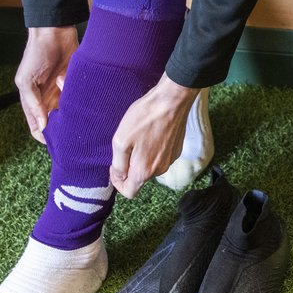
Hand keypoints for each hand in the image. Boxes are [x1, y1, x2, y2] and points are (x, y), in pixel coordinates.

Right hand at [15, 26, 78, 142]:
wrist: (55, 32)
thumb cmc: (36, 54)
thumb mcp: (27, 79)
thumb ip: (33, 103)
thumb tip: (42, 125)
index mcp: (33, 101)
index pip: (37, 126)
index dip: (44, 136)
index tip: (55, 143)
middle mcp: (48, 99)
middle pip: (55, 123)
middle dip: (63, 129)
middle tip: (74, 135)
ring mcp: (63, 92)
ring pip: (69, 113)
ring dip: (74, 116)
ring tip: (82, 120)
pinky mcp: (75, 85)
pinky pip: (80, 100)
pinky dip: (83, 104)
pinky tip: (88, 106)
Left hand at [110, 73, 197, 198]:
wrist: (172, 101)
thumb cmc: (144, 118)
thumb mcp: (121, 140)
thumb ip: (118, 164)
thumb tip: (120, 175)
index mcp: (144, 171)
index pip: (129, 192)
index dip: (118, 182)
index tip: (115, 165)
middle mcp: (160, 170)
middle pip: (140, 178)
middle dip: (130, 167)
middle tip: (126, 146)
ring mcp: (170, 160)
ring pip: (151, 167)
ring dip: (142, 157)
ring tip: (139, 137)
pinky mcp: (177, 149)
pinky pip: (160, 157)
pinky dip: (153, 150)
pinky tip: (151, 133)